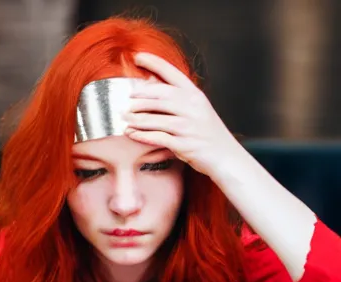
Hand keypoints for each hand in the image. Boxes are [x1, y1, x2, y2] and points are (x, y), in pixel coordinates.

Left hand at [125, 52, 244, 178]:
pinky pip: (157, 137)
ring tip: (124, 118)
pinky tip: (131, 134)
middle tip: (125, 100)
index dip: (154, 63)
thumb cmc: (207, 134)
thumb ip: (178, 100)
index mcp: (195, 95)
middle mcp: (193, 107)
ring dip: (136, 118)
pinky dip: (141, 135)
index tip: (137, 56)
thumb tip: (150, 88)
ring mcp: (189, 126)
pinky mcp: (184, 144)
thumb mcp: (197, 110)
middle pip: (159, 96)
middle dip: (139, 97)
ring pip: (155, 118)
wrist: (226, 157)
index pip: (173, 73)